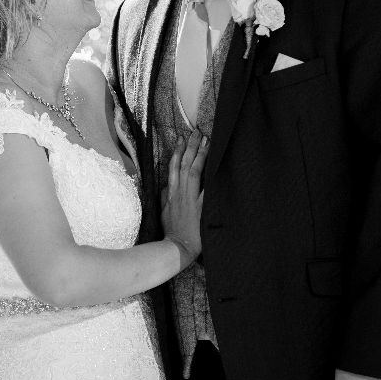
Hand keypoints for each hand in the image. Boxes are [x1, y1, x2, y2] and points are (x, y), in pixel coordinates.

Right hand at [161, 133, 209, 268]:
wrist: (176, 248)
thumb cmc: (171, 232)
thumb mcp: (163, 212)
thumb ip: (165, 198)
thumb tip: (165, 186)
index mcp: (170, 193)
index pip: (173, 167)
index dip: (177, 151)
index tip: (181, 138)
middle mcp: (179, 193)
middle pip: (184, 164)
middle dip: (190, 146)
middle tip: (197, 132)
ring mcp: (190, 199)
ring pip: (193, 171)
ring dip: (199, 154)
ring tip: (205, 140)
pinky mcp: (200, 208)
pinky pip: (207, 189)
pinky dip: (211, 177)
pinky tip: (217, 165)